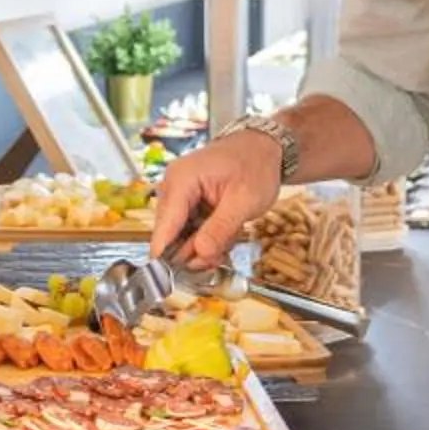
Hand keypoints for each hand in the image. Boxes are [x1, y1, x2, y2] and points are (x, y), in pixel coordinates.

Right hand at [147, 129, 282, 268]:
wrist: (264, 148)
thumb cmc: (256, 165)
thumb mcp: (244, 201)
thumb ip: (220, 230)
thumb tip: (198, 256)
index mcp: (181, 180)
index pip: (164, 227)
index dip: (166, 257)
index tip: (171, 280)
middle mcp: (173, 186)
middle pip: (170, 235)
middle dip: (194, 252)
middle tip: (219, 257)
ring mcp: (178, 193)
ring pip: (179, 235)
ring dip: (202, 246)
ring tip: (227, 239)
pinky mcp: (186, 201)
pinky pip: (188, 229)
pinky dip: (205, 237)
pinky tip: (223, 233)